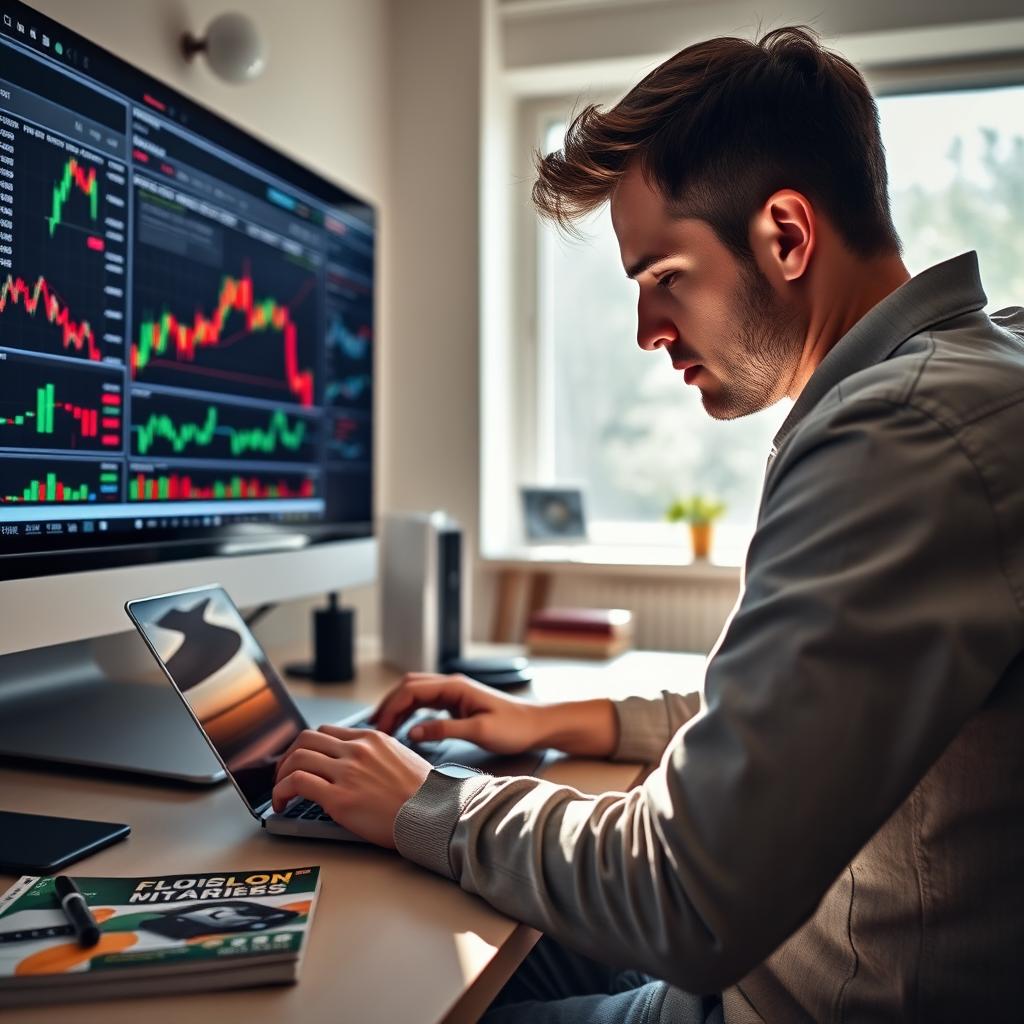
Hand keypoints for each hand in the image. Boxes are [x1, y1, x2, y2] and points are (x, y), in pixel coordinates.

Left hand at [271, 726, 430, 846]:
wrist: (434, 814)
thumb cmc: (423, 794)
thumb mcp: (400, 758)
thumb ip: (376, 756)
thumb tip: (356, 766)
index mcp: (372, 739)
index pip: (327, 732)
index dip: (309, 747)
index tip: (303, 761)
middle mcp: (356, 750)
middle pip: (306, 739)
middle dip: (289, 756)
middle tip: (285, 773)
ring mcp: (346, 772)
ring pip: (297, 758)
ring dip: (281, 774)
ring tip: (281, 791)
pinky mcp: (338, 798)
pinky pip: (296, 784)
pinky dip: (281, 791)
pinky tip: (282, 803)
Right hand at [373, 673, 545, 754]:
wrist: (537, 725)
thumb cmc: (515, 727)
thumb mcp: (479, 732)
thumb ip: (444, 730)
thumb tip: (412, 733)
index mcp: (455, 686)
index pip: (412, 690)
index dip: (391, 707)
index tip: (380, 728)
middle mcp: (452, 685)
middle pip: (409, 687)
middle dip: (388, 705)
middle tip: (374, 728)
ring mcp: (454, 693)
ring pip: (415, 693)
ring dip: (397, 707)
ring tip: (383, 728)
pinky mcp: (457, 703)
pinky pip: (426, 702)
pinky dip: (410, 712)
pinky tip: (404, 727)